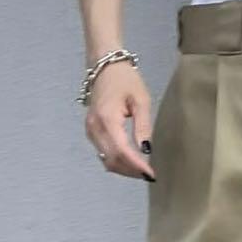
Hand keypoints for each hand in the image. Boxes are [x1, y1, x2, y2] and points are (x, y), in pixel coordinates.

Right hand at [84, 61, 154, 181]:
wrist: (104, 66)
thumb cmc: (125, 80)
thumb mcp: (140, 100)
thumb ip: (143, 126)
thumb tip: (147, 150)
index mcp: (107, 119)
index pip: (121, 151)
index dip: (136, 166)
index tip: (151, 174)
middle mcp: (94, 128)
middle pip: (112, 160)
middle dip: (131, 171)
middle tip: (150, 175)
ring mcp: (90, 131)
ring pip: (106, 160)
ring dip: (124, 169)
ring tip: (142, 171)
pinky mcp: (91, 132)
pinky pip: (103, 153)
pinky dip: (117, 162)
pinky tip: (131, 162)